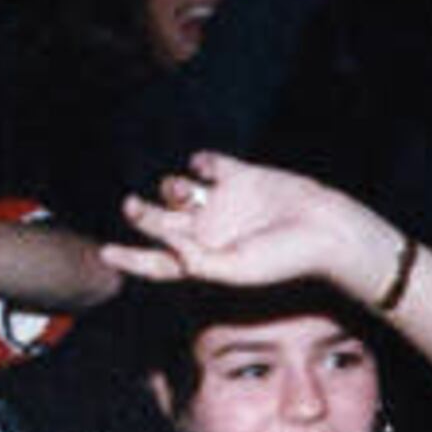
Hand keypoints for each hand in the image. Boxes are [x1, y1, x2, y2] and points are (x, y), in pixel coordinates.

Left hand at [109, 149, 398, 295]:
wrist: (326, 230)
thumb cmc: (284, 260)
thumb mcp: (236, 269)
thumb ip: (197, 260)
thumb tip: (168, 243)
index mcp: (205, 261)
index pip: (159, 262)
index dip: (131, 259)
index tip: (105, 252)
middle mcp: (210, 232)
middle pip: (161, 222)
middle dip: (142, 215)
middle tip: (132, 206)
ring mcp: (223, 203)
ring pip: (178, 190)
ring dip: (172, 189)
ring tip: (187, 194)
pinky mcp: (242, 177)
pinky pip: (208, 163)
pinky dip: (201, 162)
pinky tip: (206, 170)